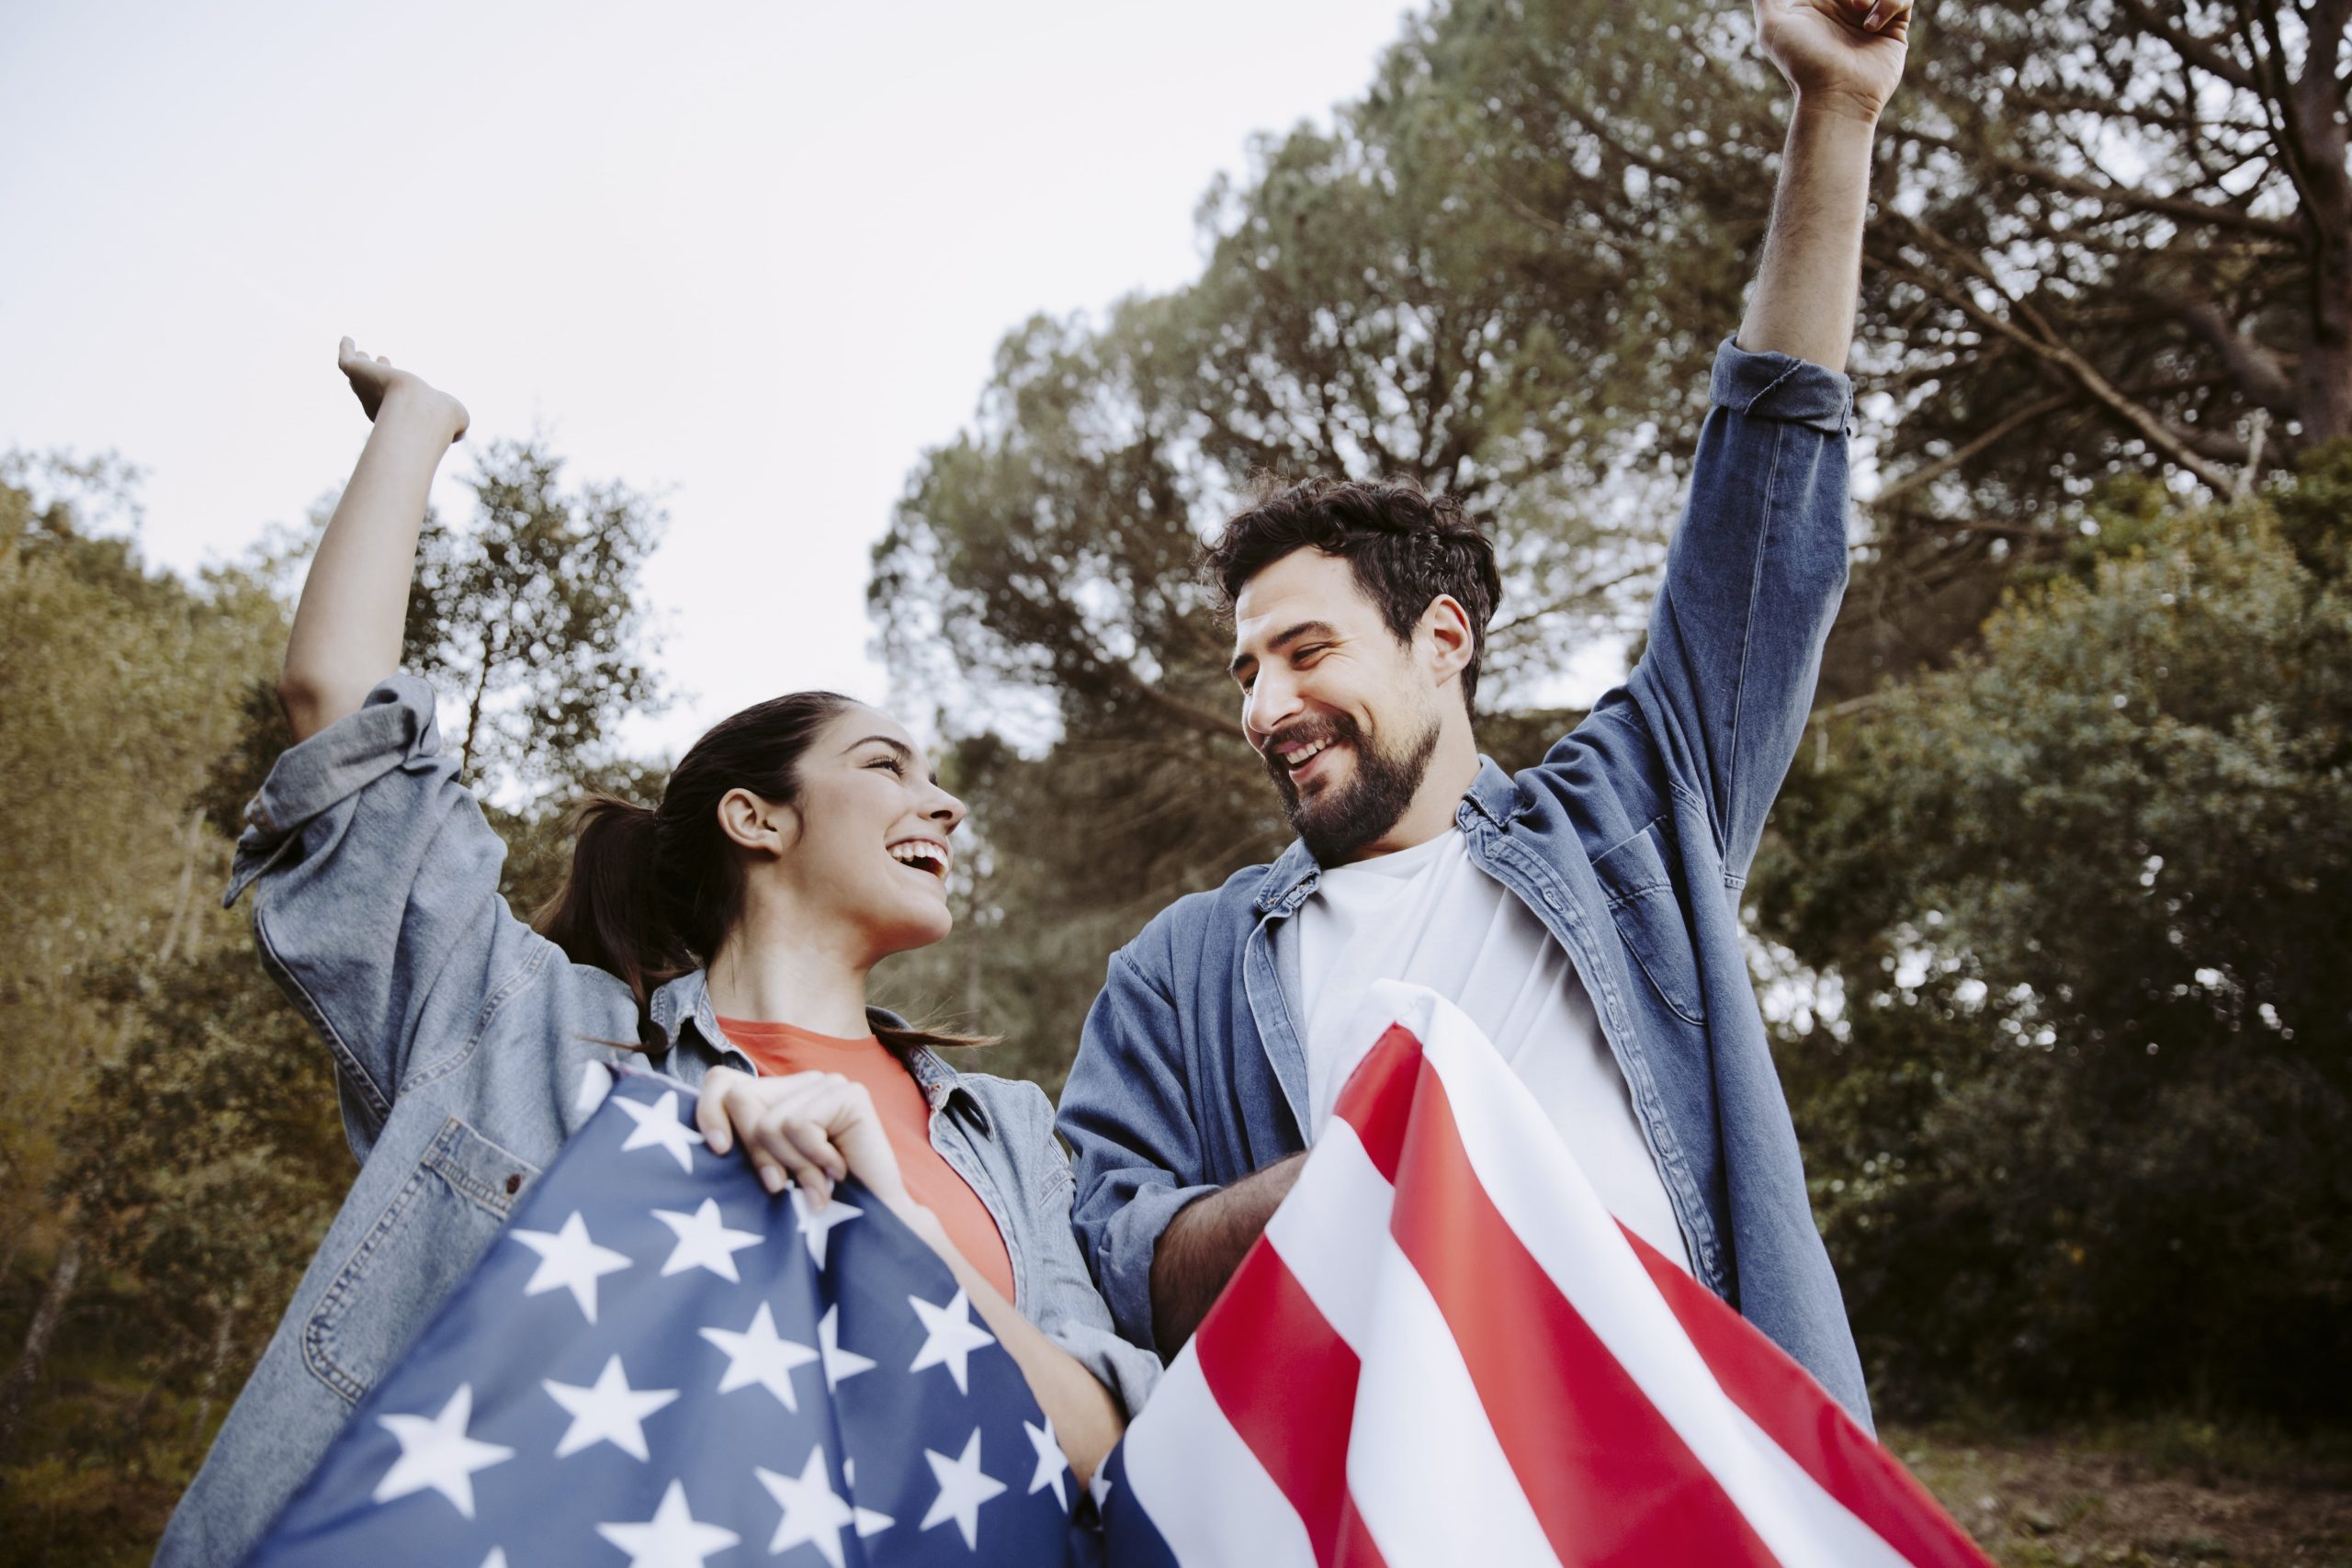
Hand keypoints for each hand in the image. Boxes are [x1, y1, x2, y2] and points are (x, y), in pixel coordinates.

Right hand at [337, 336, 468, 442]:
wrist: (418, 410)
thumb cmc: (438, 419)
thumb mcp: (455, 421)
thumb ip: (457, 427)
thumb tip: (459, 433)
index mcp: (399, 416)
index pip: (395, 402)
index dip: (399, 390)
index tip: (404, 381)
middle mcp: (378, 403)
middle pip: (374, 388)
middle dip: (380, 375)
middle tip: (382, 360)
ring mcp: (366, 387)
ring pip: (360, 374)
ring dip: (361, 363)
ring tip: (362, 354)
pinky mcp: (356, 372)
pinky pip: (346, 359)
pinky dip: (345, 349)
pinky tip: (347, 339)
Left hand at [695, 1066, 910, 1210]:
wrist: (873, 1226)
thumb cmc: (816, 1205)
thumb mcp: (767, 1172)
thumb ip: (744, 1146)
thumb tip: (711, 1139)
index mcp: (778, 1097)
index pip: (722, 1081)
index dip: (709, 1112)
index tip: (718, 1152)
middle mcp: (801, 1084)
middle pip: (740, 1098)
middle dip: (756, 1152)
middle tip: (780, 1185)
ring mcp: (827, 1085)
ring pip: (770, 1122)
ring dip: (792, 1166)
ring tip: (816, 1187)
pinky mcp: (850, 1094)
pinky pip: (800, 1125)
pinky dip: (814, 1159)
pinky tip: (837, 1172)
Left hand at [1754, 0, 1911, 123]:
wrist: (1835, 95)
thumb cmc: (1801, 63)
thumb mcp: (1772, 27)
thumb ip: (1765, 0)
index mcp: (1818, 4)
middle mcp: (1844, 9)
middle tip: (1849, 3)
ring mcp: (1870, 17)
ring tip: (1859, 10)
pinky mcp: (1894, 28)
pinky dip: (1889, 2)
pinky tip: (1871, 26)